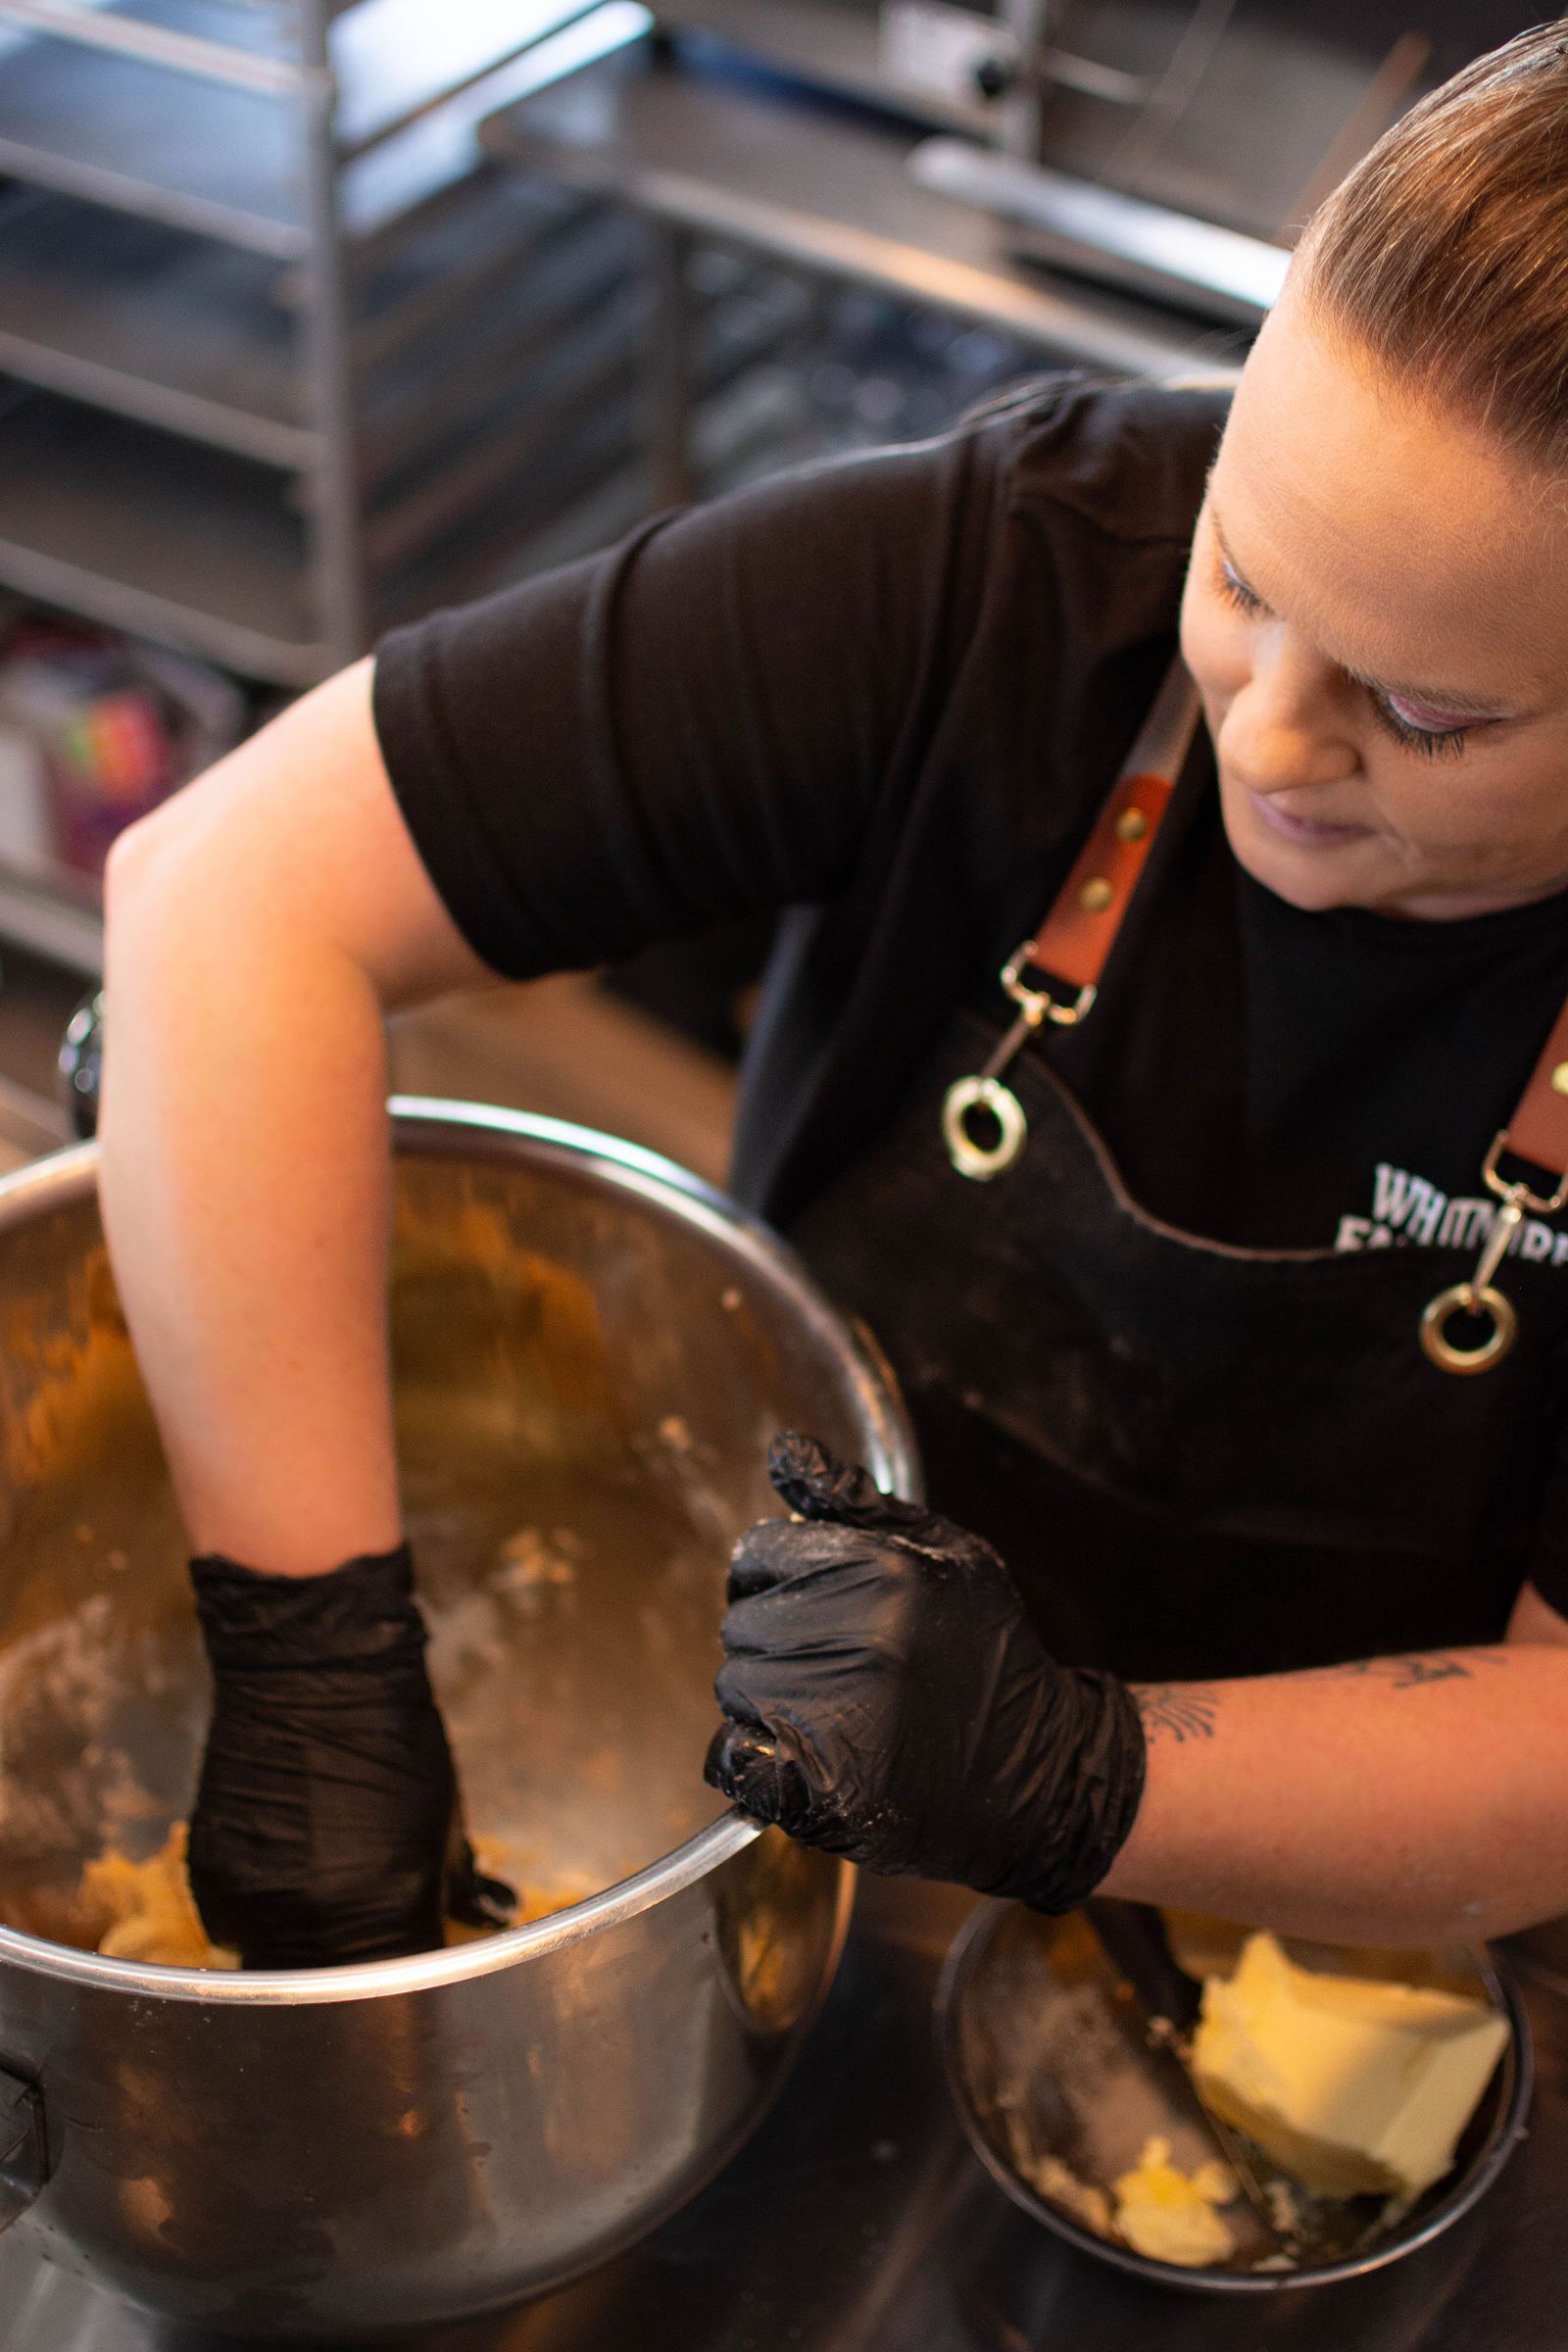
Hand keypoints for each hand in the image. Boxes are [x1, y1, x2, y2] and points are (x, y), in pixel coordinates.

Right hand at [187, 1546, 514, 1967]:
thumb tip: (489, 1920)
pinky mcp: (209, 1880)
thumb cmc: (394, 1735)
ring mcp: (254, 1902)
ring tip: (328, 1906)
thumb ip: (460, 1885)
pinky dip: (265, 1920)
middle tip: (370, 1955)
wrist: (308, 1671)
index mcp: (389, 1903)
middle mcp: (316, 1916)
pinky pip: (236, 1933)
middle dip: (357, 1988)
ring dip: (307, 1957)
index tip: (419, 1985)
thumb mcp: (445, 1814)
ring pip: (279, 1972)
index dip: (413, 1999)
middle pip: (334, 2001)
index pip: (400, 1997)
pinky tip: (289, 1873)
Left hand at [704, 1436, 1145, 1911]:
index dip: (775, 1574)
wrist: (1039, 1771)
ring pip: (734, 1687)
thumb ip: (855, 1499)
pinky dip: (747, 1758)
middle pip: (741, 1621)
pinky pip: (733, 1757)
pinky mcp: (828, 1789)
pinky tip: (793, 1750)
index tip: (811, 1601)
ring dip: (766, 1697)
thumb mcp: (943, 1550)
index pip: (758, 1552)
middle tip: (832, 1659)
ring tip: (833, 1706)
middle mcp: (865, 1640)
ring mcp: (844, 1718)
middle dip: (773, 1637)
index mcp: (888, 1572)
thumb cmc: (984, 1649)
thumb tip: (784, 1450)